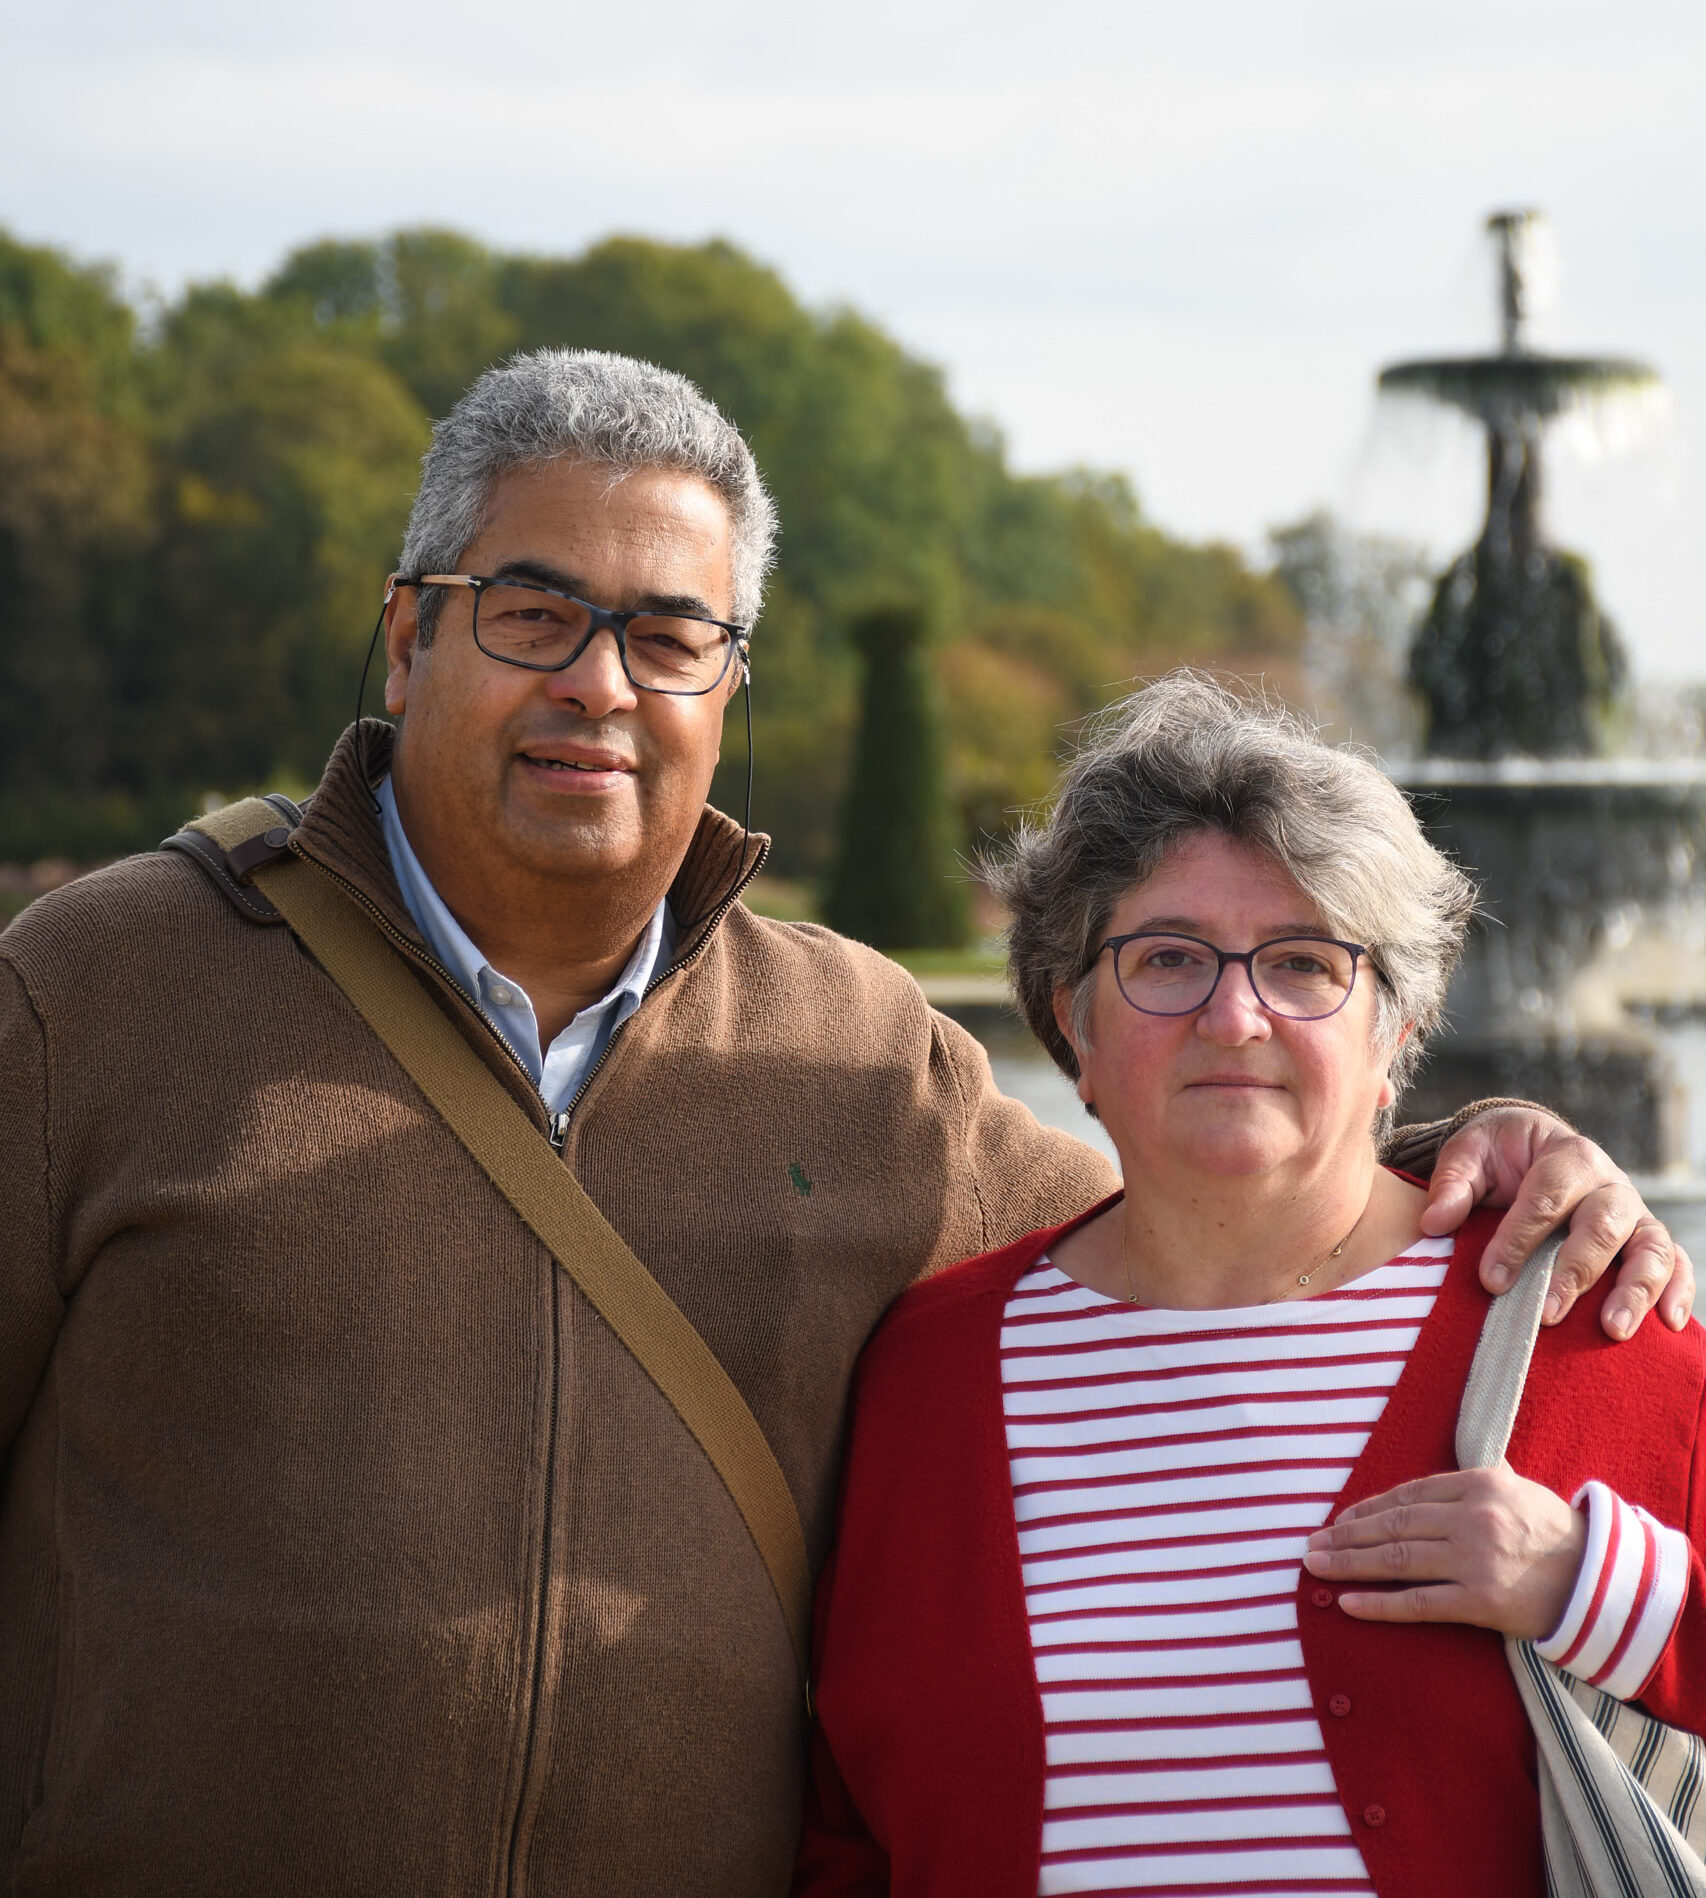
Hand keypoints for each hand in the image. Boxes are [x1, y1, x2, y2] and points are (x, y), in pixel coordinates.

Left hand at [1303, 1467, 1584, 1639]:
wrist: (1601, 1581)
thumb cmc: (1553, 1533)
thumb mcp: (1515, 1489)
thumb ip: (1469, 1484)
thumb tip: (1426, 1484)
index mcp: (1477, 1484)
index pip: (1406, 1494)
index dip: (1366, 1509)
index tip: (1338, 1520)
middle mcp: (1471, 1518)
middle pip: (1392, 1526)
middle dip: (1345, 1535)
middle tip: (1310, 1545)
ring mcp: (1475, 1560)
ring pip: (1396, 1560)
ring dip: (1349, 1564)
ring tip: (1316, 1567)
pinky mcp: (1481, 1601)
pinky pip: (1418, 1602)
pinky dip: (1378, 1604)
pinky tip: (1348, 1603)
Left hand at [1417, 1107, 1693, 1338]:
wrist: (1532, 1146)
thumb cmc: (1499, 1155)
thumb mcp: (1469, 1154)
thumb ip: (1452, 1184)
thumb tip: (1435, 1224)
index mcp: (1567, 1155)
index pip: (1546, 1197)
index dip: (1519, 1239)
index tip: (1490, 1280)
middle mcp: (1609, 1183)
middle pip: (1602, 1225)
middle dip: (1574, 1272)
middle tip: (1544, 1314)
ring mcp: (1634, 1214)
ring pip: (1650, 1247)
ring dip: (1634, 1289)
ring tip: (1612, 1330)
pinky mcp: (1646, 1240)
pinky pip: (1676, 1262)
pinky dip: (1678, 1290)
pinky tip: (1670, 1324)